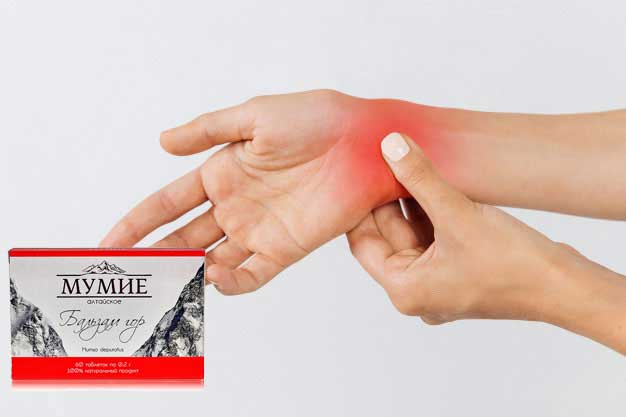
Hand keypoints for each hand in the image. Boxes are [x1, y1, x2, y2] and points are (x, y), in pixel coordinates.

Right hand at [100, 90, 402, 293]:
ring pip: (214, 260)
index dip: (139, 222)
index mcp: (223, 172)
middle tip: (129, 275)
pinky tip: (213, 278)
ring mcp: (260, 228)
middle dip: (157, 255)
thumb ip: (207, 131)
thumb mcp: (254, 116)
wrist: (364, 142)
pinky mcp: (287, 247)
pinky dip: (233, 282)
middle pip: (186, 237)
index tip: (109, 243)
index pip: (169, 202)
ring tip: (163, 285)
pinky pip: (253, 272)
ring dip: (188, 274)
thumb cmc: (315, 120)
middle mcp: (236, 204)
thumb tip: (161, 142)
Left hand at [348, 132, 591, 324]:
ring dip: (411, 203)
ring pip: (412, 235)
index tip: (354, 174)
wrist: (565, 287)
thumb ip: (420, 177)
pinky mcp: (458, 273)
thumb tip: (390, 144)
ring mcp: (438, 284)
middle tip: (379, 160)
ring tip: (404, 163)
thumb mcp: (457, 213)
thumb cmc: (512, 264)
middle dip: (386, 199)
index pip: (363, 243)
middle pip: (388, 237)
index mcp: (405, 289)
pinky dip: (431, 213)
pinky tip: (431, 182)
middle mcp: (416, 292)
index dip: (357, 206)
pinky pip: (434, 238)